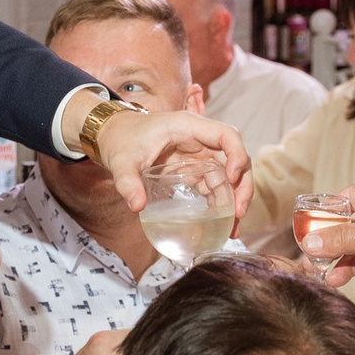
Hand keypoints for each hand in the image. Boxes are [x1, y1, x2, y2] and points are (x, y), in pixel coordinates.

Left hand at [76, 103, 252, 220]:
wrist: (112, 137)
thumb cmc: (120, 140)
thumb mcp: (122, 160)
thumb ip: (128, 182)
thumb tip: (137, 206)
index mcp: (188, 127)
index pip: (227, 135)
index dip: (237, 155)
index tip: (233, 178)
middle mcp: (199, 139)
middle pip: (235, 158)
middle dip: (242, 186)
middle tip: (239, 213)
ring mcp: (198, 155)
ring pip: (228, 175)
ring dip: (233, 199)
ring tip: (232, 228)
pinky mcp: (193, 169)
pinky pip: (214, 184)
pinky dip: (220, 203)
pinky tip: (220, 224)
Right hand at [301, 176, 354, 299]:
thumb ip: (341, 239)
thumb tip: (310, 242)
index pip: (347, 196)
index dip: (326, 210)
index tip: (307, 224)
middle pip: (347, 223)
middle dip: (327, 239)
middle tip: (308, 251)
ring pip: (352, 244)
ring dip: (335, 257)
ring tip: (317, 269)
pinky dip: (348, 268)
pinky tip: (336, 278)